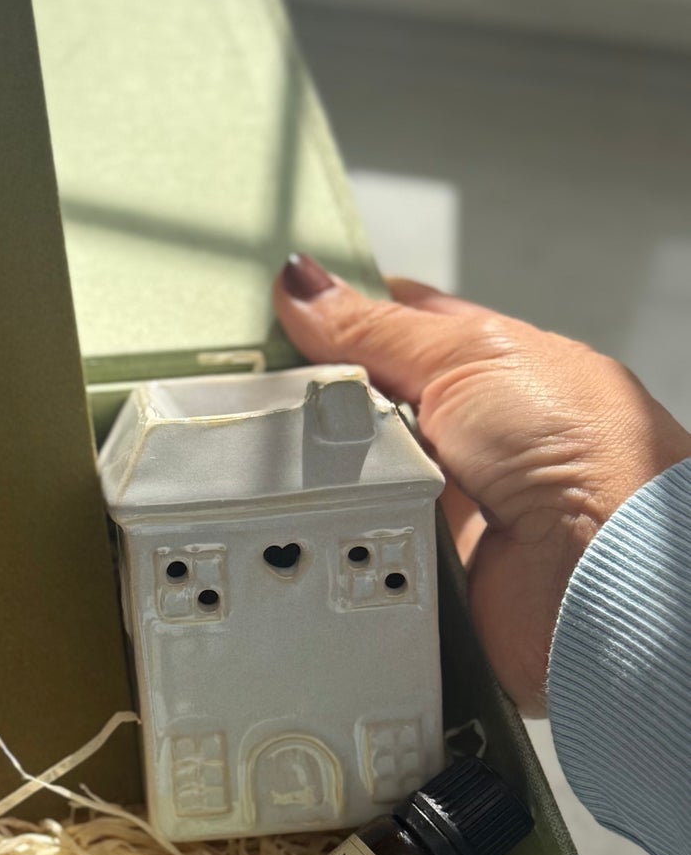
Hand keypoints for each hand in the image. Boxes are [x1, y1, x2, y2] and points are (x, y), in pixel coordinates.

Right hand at [274, 254, 690, 709]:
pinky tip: (310, 511)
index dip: (338, 316)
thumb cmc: (583, 452)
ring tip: (285, 454)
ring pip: (346, 472)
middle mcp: (466, 432)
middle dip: (314, 398)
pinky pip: (348, 535)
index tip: (272, 312)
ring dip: (322, 467)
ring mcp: (440, 499)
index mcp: (491, 366)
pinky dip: (330, 525)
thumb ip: (375, 328)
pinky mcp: (417, 561)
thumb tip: (302, 283)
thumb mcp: (467, 356)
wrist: (599, 571)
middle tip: (255, 388)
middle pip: (361, 404)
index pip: (397, 327)